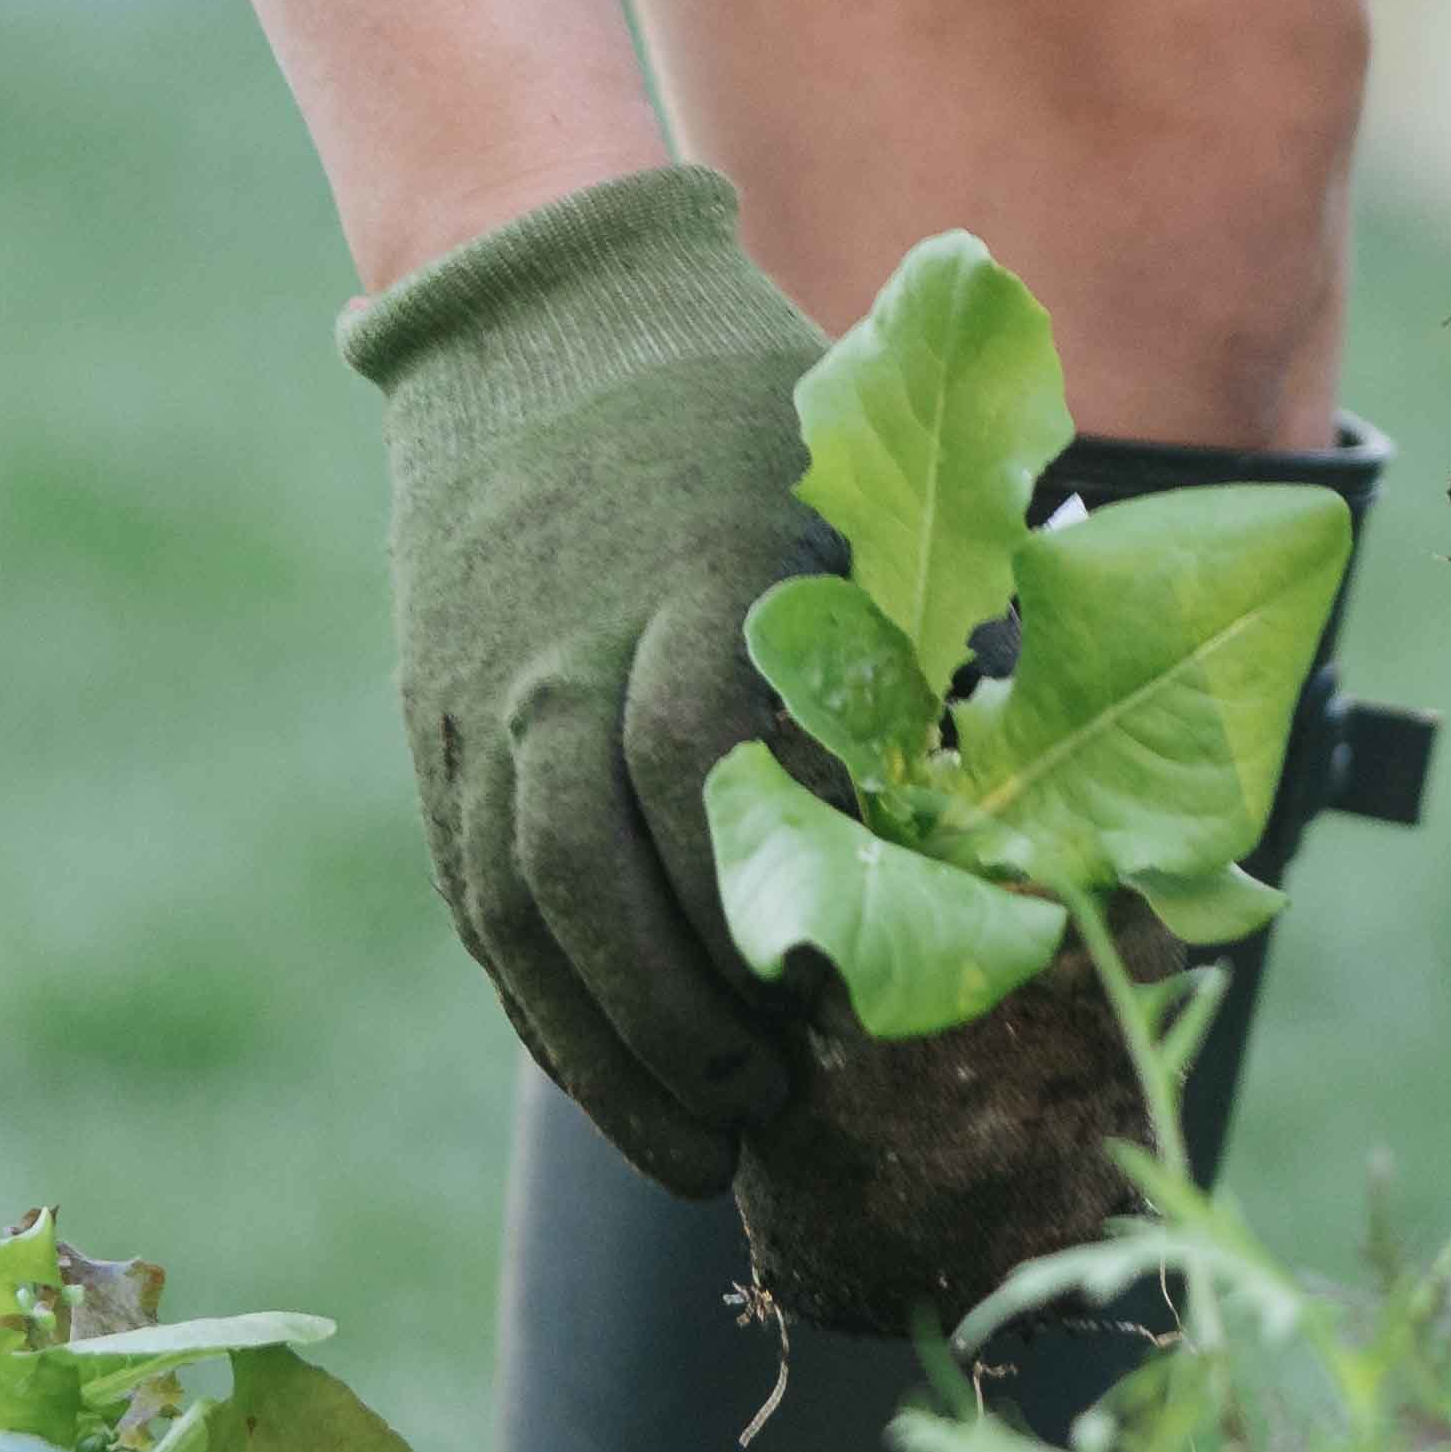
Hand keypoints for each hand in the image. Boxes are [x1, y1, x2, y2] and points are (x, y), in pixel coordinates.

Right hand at [345, 167, 824, 1182]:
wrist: (539, 306)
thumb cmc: (738, 399)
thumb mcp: (842, 484)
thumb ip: (918, 632)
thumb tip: (1018, 791)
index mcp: (689, 576)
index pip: (705, 767)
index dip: (764, 901)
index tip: (839, 1000)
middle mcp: (564, 643)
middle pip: (593, 866)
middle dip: (682, 1020)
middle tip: (769, 1117)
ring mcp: (481, 687)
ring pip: (517, 904)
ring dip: (602, 1047)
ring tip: (691, 1146)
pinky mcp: (432, 717)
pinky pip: (473, 888)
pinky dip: (537, 998)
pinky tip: (602, 1072)